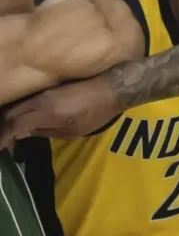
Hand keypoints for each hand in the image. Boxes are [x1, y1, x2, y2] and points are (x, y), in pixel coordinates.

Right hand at [0, 75, 118, 148]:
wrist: (111, 88)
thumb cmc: (97, 114)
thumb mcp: (73, 132)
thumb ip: (45, 132)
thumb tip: (22, 133)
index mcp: (46, 112)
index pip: (14, 124)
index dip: (4, 137)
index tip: (1, 148)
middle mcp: (39, 100)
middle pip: (9, 113)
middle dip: (3, 128)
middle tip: (4, 142)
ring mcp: (42, 92)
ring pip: (15, 106)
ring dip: (8, 120)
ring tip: (9, 134)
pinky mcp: (46, 89)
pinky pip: (25, 101)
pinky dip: (17, 112)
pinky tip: (18, 121)